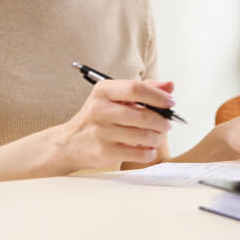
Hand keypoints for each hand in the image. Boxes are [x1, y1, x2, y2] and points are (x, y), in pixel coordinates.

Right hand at [52, 79, 174, 170]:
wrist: (69, 143)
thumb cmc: (97, 118)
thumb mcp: (114, 97)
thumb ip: (144, 89)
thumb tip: (170, 86)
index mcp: (103, 91)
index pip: (136, 88)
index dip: (158, 96)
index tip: (170, 103)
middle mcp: (99, 109)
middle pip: (143, 115)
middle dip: (162, 121)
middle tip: (166, 125)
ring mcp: (101, 132)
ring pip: (144, 135)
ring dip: (157, 138)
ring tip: (157, 137)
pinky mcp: (104, 152)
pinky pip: (139, 153)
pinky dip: (149, 152)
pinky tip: (147, 149)